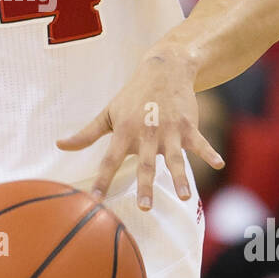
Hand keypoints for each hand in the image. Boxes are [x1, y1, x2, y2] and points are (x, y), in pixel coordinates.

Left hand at [56, 51, 223, 209]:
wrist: (163, 69)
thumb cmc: (132, 96)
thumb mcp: (108, 112)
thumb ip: (86, 133)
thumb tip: (60, 144)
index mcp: (124, 131)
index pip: (110, 159)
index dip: (102, 179)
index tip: (95, 200)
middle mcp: (146, 132)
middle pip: (145, 164)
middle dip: (145, 185)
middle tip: (144, 207)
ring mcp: (169, 130)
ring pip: (174, 158)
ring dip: (180, 177)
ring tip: (183, 197)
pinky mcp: (188, 125)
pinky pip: (200, 143)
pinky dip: (210, 152)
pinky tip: (219, 164)